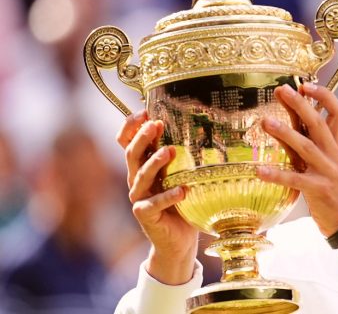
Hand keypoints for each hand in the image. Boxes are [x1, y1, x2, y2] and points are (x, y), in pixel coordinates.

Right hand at [116, 110, 198, 284]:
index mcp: (143, 166)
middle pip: (131, 154)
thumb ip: (180, 157)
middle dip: (142, 138)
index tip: (145, 112)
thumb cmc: (183, 203)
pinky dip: (169, 196)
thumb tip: (196, 127)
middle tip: (156, 125)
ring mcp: (139, 197)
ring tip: (170, 151)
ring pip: (140, 176)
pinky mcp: (145, 215)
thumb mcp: (181, 175)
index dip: (131, 126)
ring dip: (155, 162)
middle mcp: (137, 179)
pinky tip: (184, 190)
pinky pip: (154, 203)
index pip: (127, 141)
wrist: (180, 240)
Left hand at [257, 83, 337, 236]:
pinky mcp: (318, 190)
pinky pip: (295, 179)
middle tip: (282, 90)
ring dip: (286, 133)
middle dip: (301, 105)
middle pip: (319, 123)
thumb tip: (292, 115)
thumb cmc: (331, 187)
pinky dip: (277, 174)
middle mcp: (334, 154)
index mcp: (336, 144)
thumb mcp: (324, 160)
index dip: (324, 96)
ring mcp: (327, 171)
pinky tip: (259, 170)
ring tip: (266, 122)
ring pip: (306, 147)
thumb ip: (309, 139)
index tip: (305, 85)